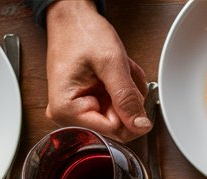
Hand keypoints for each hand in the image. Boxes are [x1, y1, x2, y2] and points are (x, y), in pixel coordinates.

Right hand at [44, 0, 150, 141]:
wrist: (72, 18)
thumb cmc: (82, 33)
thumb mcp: (110, 63)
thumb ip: (126, 96)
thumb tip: (140, 126)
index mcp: (66, 109)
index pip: (112, 132)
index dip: (131, 114)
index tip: (132, 89)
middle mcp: (67, 116)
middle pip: (116, 126)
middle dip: (128, 100)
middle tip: (122, 75)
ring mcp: (77, 111)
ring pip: (120, 116)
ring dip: (127, 92)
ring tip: (118, 70)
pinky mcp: (86, 105)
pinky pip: (115, 107)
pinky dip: (123, 90)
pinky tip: (116, 74)